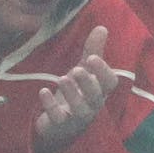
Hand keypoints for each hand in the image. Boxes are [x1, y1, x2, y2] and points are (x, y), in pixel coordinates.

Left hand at [33, 25, 117, 152]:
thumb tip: (102, 27)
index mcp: (99, 91)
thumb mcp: (84, 71)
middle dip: (88, 83)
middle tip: (77, 69)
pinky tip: (43, 92)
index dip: (103, 72)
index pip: (109, 83)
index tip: (92, 58)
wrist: (61, 125)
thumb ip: (93, 51)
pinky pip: (58, 118)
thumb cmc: (76, 94)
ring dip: (72, 94)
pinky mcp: (60, 124)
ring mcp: (77, 116)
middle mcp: (92, 104)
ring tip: (62, 78)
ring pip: (80, 109)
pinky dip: (51, 106)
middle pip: (96, 97)